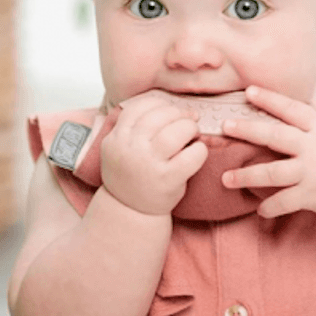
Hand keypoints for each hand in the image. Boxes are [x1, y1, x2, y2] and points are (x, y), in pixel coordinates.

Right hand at [101, 96, 208, 215]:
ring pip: (176, 132)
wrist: (130, 210)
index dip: (160, 104)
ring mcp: (148, 165)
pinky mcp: (167, 180)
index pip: (138, 108)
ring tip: (193, 133)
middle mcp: (129, 149)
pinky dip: (200, 150)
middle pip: (160, 116)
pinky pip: (192, 155)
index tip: (171, 110)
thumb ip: (135, 126)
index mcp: (116, 139)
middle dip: (179, 114)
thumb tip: (174, 105)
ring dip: (190, 127)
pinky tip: (198, 151)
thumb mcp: (121, 147)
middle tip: (188, 120)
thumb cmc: (132, 174)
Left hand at [221, 86, 315, 218]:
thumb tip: (293, 108)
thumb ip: (315, 123)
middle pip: (275, 136)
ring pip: (272, 173)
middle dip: (248, 130)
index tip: (248, 90)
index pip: (292, 109)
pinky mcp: (312, 195)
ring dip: (246, 175)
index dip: (270, 99)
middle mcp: (313, 148)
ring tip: (226, 178)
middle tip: (225, 126)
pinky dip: (269, 207)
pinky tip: (258, 209)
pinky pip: (284, 201)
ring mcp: (311, 172)